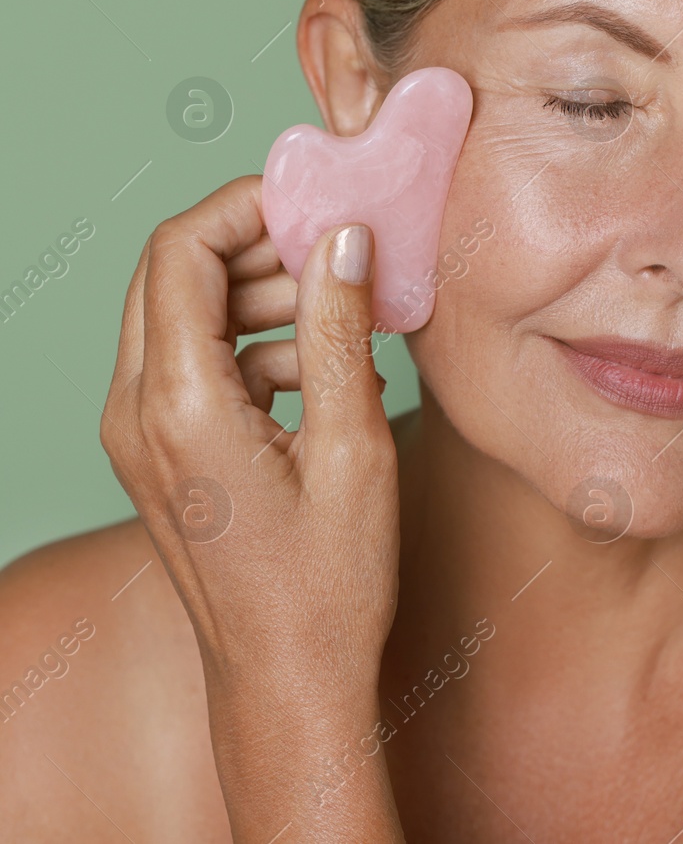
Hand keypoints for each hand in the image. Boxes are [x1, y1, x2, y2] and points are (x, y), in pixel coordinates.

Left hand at [100, 175, 404, 840]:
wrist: (285, 677)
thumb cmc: (327, 582)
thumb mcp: (352, 446)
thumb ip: (338, 330)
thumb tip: (344, 240)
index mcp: (178, 405)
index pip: (180, 252)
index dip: (245, 207)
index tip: (316, 200)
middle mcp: (135, 411)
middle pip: (169, 274)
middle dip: (253, 245)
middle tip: (335, 249)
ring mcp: (137, 435)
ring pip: (179, 315)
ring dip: (255, 294)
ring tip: (342, 313)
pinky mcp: (158, 453)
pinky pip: (190, 363)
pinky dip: (249, 343)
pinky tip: (322, 369)